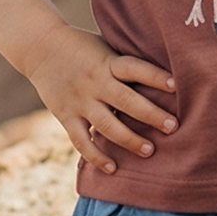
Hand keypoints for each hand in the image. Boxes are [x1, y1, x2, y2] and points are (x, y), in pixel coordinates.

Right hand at [21, 24, 176, 173]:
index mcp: (108, 63)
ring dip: (129, 140)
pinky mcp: (66, 116)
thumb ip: (125, 66)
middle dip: (151, 115)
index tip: (177, 85)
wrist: (39, 47)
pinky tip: (113, 168)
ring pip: (107, 125)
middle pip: (126, 101)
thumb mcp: (106, 49)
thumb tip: (163, 80)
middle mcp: (95, 82)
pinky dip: (96, 156)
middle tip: (173, 127)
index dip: (155, 76)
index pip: (135, 68)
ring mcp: (80, 101)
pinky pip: (82, 141)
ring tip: (150, 151)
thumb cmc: (83, 47)